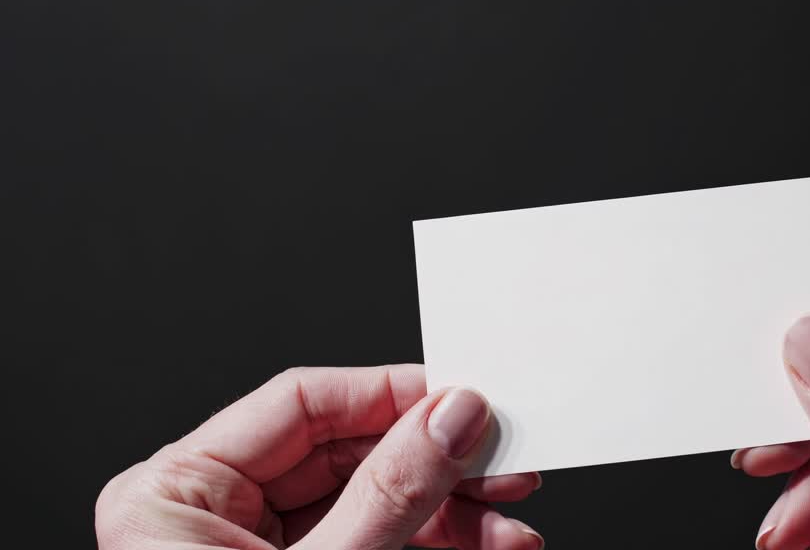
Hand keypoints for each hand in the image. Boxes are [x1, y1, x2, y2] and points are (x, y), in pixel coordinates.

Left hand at [95, 365, 543, 549]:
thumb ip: (392, 494)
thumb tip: (451, 417)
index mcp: (176, 493)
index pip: (301, 403)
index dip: (392, 394)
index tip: (464, 399)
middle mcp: (213, 514)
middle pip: (349, 451)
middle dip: (438, 464)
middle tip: (504, 462)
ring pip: (377, 499)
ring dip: (454, 512)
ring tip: (513, 525)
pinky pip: (381, 541)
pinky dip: (439, 545)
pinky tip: (491, 548)